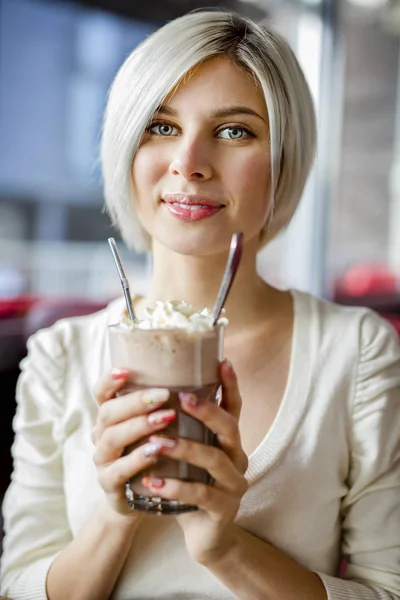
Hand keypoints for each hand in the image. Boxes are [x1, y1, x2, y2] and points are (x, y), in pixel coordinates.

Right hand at [91, 368, 174, 516]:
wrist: (142, 501)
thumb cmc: (154, 454)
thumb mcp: (157, 427)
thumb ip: (170, 403)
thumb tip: (214, 368)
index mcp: (111, 416)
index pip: (101, 393)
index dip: (109, 381)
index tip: (126, 370)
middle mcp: (101, 435)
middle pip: (108, 412)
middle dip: (136, 402)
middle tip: (164, 395)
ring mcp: (103, 460)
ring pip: (113, 437)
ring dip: (140, 426)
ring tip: (167, 418)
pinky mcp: (110, 484)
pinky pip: (119, 469)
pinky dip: (137, 459)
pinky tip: (156, 451)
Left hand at [141, 360, 247, 564]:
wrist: (203, 534)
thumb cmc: (191, 485)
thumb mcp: (188, 454)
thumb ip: (181, 428)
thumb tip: (154, 392)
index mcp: (228, 441)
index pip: (234, 407)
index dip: (230, 385)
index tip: (222, 361)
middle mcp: (237, 458)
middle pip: (229, 428)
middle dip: (206, 411)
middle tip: (181, 397)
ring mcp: (233, 484)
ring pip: (214, 460)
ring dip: (185, 449)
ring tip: (157, 443)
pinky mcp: (224, 510)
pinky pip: (201, 495)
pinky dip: (175, 487)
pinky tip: (152, 483)